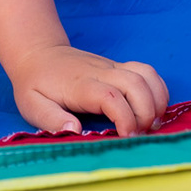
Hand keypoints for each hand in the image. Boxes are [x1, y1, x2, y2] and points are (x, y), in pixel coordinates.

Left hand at [10, 44, 169, 136]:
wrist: (38, 53)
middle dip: (146, 112)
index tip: (127, 137)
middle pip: (135, 84)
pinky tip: (154, 109)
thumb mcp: (32, 104)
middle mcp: (101, 72)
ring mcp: (112, 67)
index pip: (111, 97)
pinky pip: (147, 72)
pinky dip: (158, 89)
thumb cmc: (35, 83)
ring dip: (157, 100)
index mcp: (80, 85)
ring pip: (146, 75)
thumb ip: (51, 119)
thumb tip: (75, 130)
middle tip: (141, 134)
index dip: (124, 117)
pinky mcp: (118, 67)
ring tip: (153, 124)